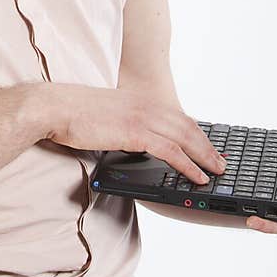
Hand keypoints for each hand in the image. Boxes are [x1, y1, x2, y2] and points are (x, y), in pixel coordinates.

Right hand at [42, 83, 225, 183]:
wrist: (55, 107)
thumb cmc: (73, 112)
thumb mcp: (106, 114)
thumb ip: (124, 123)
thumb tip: (133, 141)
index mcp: (140, 100)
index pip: (177, 117)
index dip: (196, 133)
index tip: (208, 145)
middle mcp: (146, 105)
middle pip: (188, 127)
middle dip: (208, 146)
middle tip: (221, 161)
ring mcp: (142, 118)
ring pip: (185, 139)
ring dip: (205, 156)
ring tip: (217, 171)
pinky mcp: (136, 132)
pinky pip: (171, 151)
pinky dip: (188, 165)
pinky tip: (197, 176)